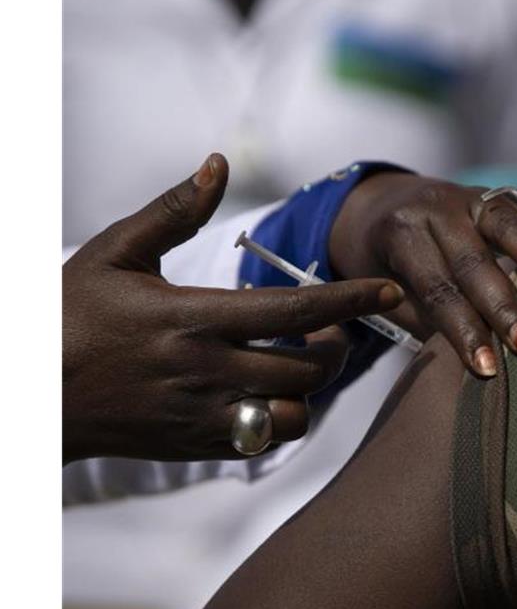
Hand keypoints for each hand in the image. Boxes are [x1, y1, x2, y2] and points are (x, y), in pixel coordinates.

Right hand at [63, 154, 404, 463]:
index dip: (351, 300)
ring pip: (294, 414)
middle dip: (337, 347)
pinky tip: (265, 392)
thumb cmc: (67, 314)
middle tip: (332, 329)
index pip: (296, 312)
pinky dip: (278, 419)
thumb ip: (174, 210)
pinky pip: (263, 441)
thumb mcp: (115, 252)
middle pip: (309, 368)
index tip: (388, 289)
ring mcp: (202, 415)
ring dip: (310, 389)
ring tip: (299, 363)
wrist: (26, 395)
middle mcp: (206, 371)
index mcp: (193, 318)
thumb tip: (217, 163)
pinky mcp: (194, 445)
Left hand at [328, 173, 516, 376]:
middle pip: (475, 259)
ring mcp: (474, 198)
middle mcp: (439, 210)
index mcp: (402, 233)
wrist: (381, 203)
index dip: (462, 329)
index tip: (486, 368)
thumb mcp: (387, 290)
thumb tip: (469, 363)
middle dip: (504, 304)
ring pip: (513, 229)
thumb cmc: (385, 265)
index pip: (438, 286)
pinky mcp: (504, 200)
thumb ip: (426, 318)